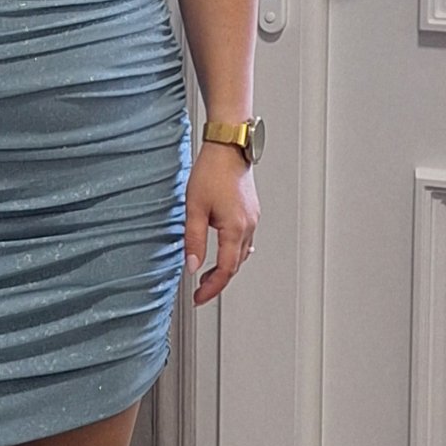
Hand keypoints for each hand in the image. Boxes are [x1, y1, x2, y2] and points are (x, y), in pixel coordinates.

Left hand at [183, 142, 260, 305]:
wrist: (228, 147)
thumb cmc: (212, 171)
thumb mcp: (194, 208)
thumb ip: (193, 240)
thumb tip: (192, 266)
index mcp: (235, 228)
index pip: (226, 270)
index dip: (212, 288)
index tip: (199, 298)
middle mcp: (249, 226)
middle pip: (235, 265)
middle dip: (218, 281)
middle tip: (200, 290)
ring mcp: (252, 219)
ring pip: (241, 254)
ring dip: (226, 267)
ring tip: (208, 274)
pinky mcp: (251, 212)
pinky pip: (245, 240)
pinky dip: (234, 252)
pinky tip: (224, 251)